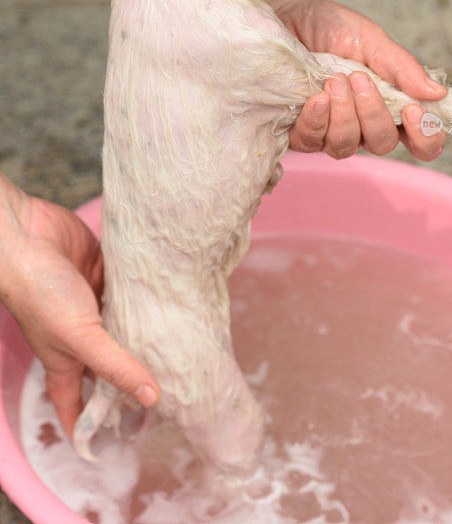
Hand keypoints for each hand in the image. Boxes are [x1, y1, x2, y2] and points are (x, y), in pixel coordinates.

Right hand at [0, 176, 158, 437]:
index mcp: (67, 360)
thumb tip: (151, 398)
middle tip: (173, 393)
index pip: (77, 405)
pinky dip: (149, 298)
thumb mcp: (79, 337)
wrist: (28, 237)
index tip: (112, 449)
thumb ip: (115, 365)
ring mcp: (95, 305)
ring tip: (187, 350)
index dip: (89, 429)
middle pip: (112, 367)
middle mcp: (83, 337)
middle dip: (134, 380)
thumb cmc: (41, 294)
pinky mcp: (106, 276)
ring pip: (128, 328)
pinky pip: (132, 293)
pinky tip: (177, 303)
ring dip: (149, 335)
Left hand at [275, 0, 447, 160]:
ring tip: (333, 82)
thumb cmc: (329, 27)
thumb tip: (438, 93)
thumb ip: (402, 67)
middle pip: (382, 145)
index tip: (412, 111)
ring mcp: (329, 131)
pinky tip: (316, 98)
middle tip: (359, 78)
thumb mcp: (371, 39)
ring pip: (346, 147)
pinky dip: (316, 121)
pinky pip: (311, 143)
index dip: (425, 136)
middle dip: (373, 114)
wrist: (284, 16)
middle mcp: (362, 124)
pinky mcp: (299, 131)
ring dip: (343, 115)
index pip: (420, 140)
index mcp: (390, 104)